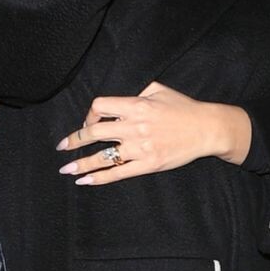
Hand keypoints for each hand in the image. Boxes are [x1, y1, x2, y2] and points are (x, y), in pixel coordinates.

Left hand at [57, 82, 252, 184]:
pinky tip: (86, 181)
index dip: (89, 114)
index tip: (89, 121)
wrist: (207, 129)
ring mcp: (141, 147)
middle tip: (62, 146)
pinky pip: (118, 173)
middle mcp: (135, 126)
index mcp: (136, 105)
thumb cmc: (184, 108)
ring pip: (102, 156)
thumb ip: (136, 92)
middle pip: (95, 132)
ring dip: (80, 163)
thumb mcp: (159, 90)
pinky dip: (99, 178)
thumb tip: (117, 100)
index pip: (100, 106)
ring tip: (66, 169)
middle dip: (74, 140)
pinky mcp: (148, 164)